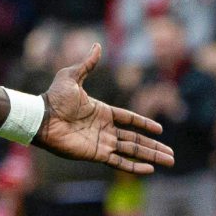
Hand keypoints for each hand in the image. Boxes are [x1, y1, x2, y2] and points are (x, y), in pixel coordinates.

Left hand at [35, 44, 174, 174]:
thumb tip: (96, 45)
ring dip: (151, 156)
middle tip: (171, 154)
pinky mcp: (96, 154)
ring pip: (133, 150)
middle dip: (154, 146)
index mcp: (102, 112)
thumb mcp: (72, 76)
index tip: (159, 130)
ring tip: (169, 160)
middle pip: (136, 139)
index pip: (129, 119)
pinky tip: (149, 170)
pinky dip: (134, 167)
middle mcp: (104, 128)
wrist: (43, 117)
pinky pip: (119, 162)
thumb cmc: (54, 98)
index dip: (144, 124)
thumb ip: (87, 64)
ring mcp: (101, 142)